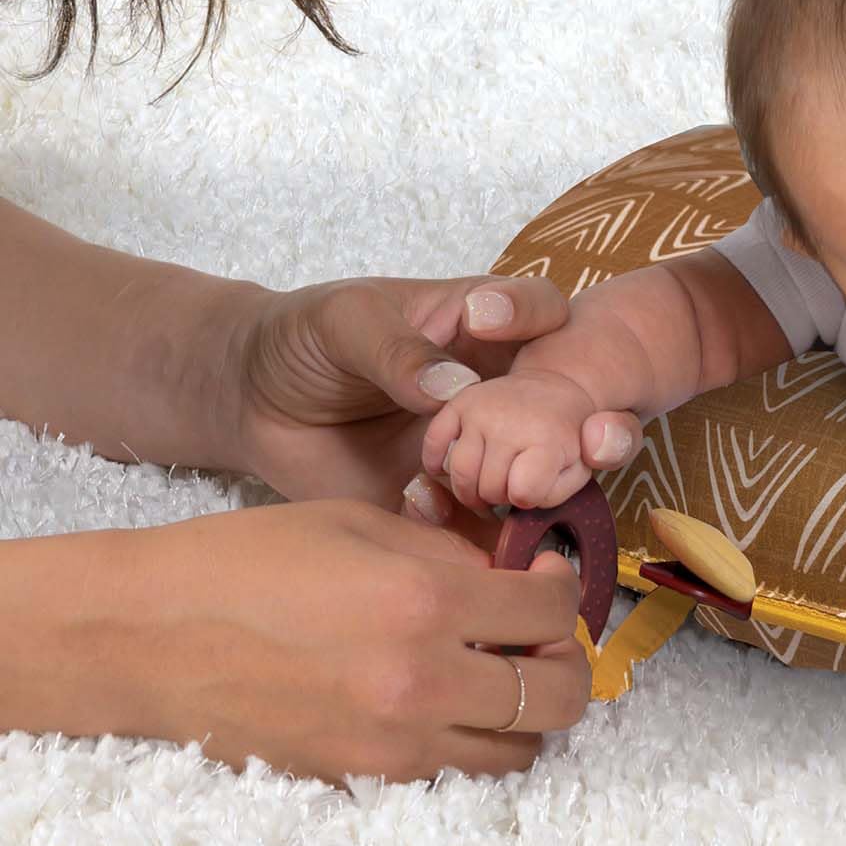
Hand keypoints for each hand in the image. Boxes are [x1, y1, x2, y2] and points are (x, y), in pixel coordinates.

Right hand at [106, 499, 592, 782]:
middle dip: (565, 661)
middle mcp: (422, 680)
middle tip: (537, 636)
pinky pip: (453, 776)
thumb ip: (451, 552)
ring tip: (492, 672)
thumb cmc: (245, 562)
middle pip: (560, 696)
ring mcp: (393, 744)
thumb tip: (515, 573)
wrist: (145, 637)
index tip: (544, 577)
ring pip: (518, 751)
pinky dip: (467, 744)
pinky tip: (439, 705)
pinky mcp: (359, 784)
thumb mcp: (360, 524)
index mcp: (425, 600)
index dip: (563, 589)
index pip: (553, 611)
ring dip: (523, 712)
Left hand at [228, 274, 643, 512]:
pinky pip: (481, 526)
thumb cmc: (304, 338)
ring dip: (546, 487)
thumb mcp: (345, 322)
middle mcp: (498, 388)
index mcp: (483, 326)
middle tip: (586, 436)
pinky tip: (423, 511)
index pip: (542, 312)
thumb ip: (397, 349)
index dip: (535, 317)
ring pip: (541, 472)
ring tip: (512, 493)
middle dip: (593, 421)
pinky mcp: (447, 504)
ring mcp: (479, 449)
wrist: (251, 403)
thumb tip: (452, 386)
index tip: (488, 323)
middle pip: (569, 403)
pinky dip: (476, 533)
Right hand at [421, 366, 600, 513]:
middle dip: (504, 498)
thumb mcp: (613, 442)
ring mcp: (481, 410)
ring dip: (474, 491)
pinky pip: (434, 446)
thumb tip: (595, 440)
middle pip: (489, 490)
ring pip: (461, 475)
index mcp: (550, 433)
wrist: (560, 387)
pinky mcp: (458, 404)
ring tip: (494, 485)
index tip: (540, 487)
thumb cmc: (579, 430)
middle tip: (518, 485)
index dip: (532, 499)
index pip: (524, 493)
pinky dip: (439, 464)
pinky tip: (461, 470)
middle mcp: (511, 419)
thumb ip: (616, 448)